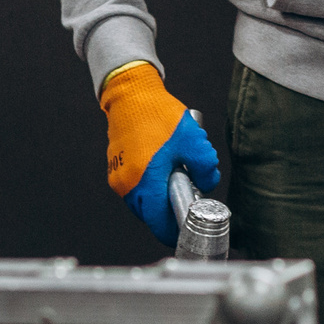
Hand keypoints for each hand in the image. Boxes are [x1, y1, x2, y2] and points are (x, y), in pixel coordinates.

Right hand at [100, 62, 221, 245]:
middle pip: (151, 216)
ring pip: (143, 203)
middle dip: (169, 213)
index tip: (189, 229)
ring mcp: (118, 178)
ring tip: (176, 179)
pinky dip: (149, 187)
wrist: (130, 93)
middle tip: (187, 199)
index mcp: (144, 182)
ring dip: (159, 199)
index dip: (175, 231)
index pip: (159, 224)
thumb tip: (207, 184)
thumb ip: (205, 168)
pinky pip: (135, 189)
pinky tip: (163, 169)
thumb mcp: (193, 141)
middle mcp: (126, 185)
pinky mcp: (115, 169)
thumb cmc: (157, 114)